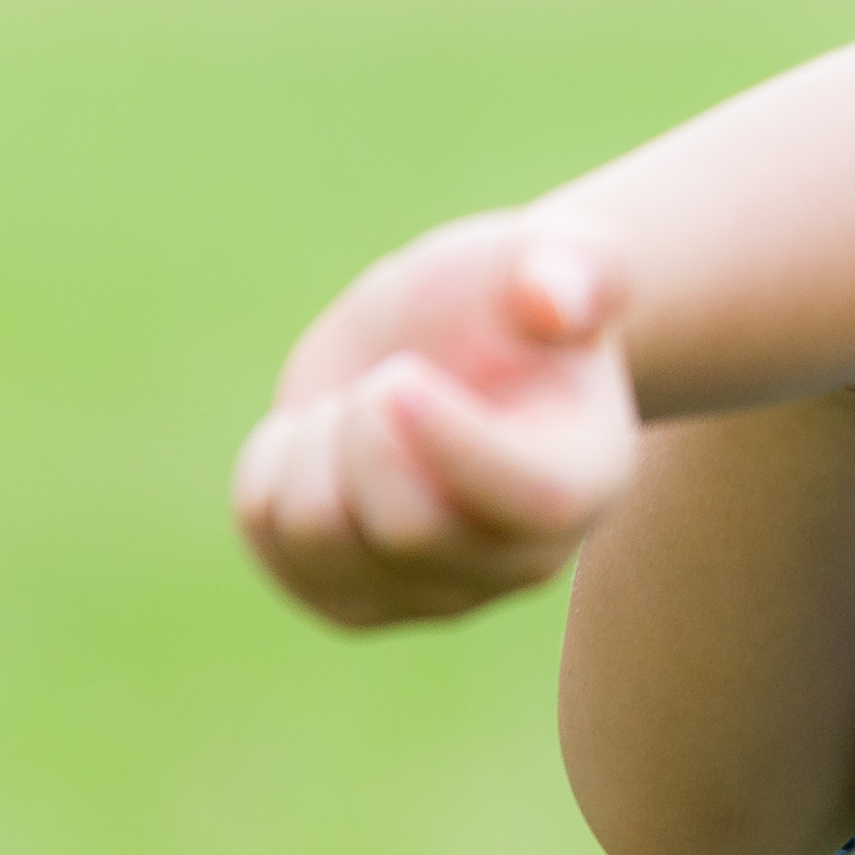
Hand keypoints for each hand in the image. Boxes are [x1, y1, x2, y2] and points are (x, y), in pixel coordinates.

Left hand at [231, 213, 638, 627]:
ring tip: (356, 406)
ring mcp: (436, 595)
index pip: (531, 499)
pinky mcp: (353, 599)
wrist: (451, 341)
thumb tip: (560, 301)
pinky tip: (322, 441)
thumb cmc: (506, 295)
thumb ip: (572, 267)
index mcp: (587, 476)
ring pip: (318, 534)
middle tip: (388, 373)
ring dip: (313, 440)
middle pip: (406, 527)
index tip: (399, 374)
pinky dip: (272, 465)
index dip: (449, 438)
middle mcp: (524, 561)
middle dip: (364, 423)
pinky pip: (267, 534)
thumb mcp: (541, 255)